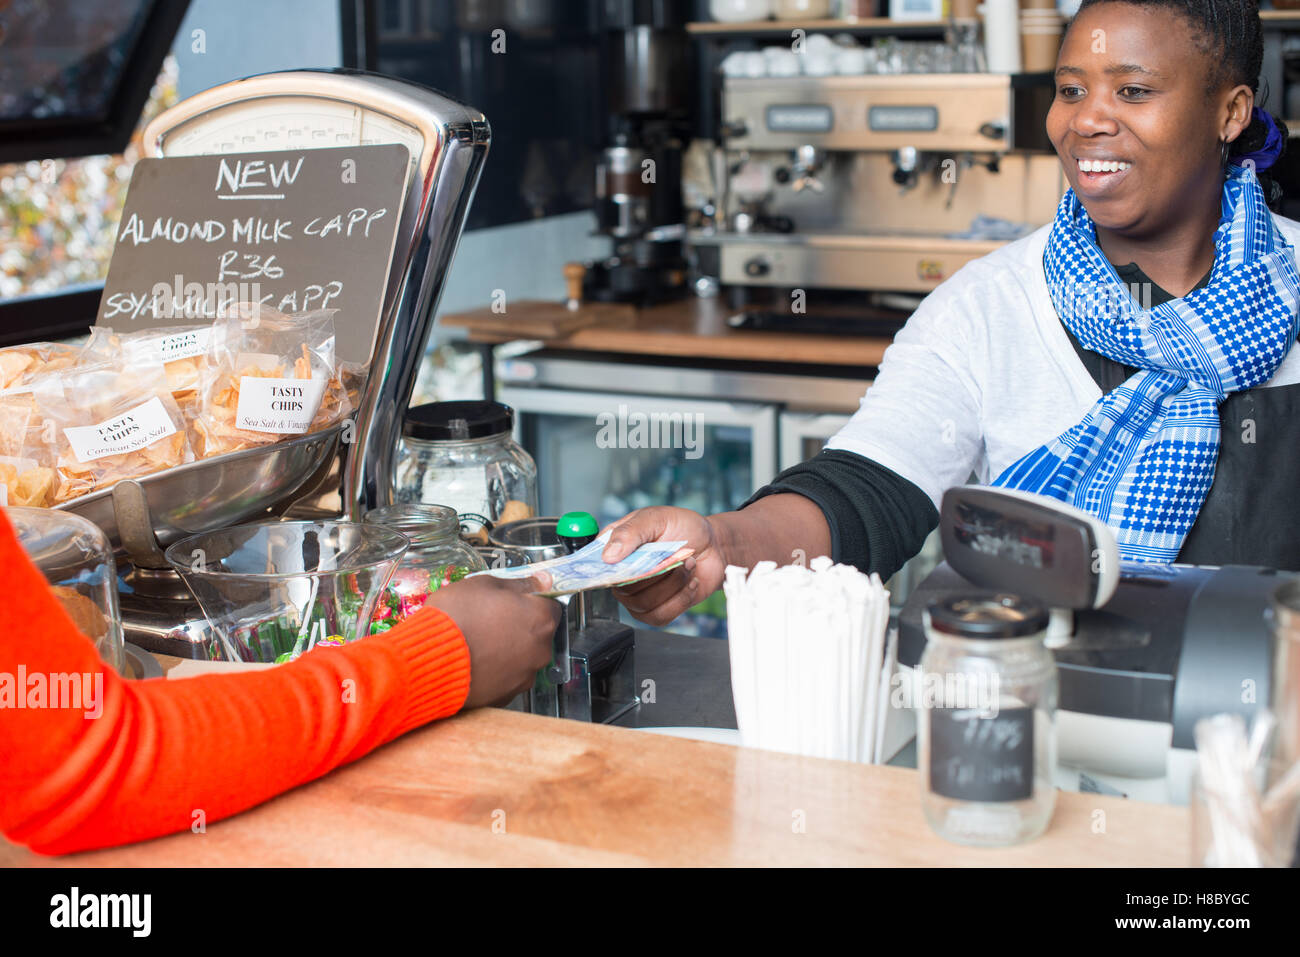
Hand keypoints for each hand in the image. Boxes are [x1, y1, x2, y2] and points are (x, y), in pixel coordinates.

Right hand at [430, 572, 560, 708]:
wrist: (428, 660)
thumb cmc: (457, 617)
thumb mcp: (486, 583)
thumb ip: (520, 584)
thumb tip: (540, 581)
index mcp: (541, 618)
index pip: (550, 605)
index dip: (531, 601)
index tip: (515, 601)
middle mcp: (540, 650)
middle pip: (539, 634)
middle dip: (520, 626)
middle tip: (492, 620)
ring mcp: (525, 676)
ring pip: (524, 658)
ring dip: (509, 650)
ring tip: (480, 643)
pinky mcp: (506, 696)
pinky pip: (507, 678)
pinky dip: (497, 671)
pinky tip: (476, 661)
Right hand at [602, 507, 727, 626]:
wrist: (713, 545)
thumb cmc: (683, 527)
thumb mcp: (656, 518)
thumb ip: (631, 532)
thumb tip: (608, 556)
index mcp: (615, 549)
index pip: (595, 566)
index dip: (607, 570)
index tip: (628, 565)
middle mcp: (623, 575)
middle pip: (623, 588)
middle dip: (656, 573)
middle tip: (675, 556)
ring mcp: (638, 595)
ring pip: (644, 604)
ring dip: (672, 584)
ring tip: (687, 565)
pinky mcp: (657, 610)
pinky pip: (660, 616)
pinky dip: (680, 599)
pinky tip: (690, 582)